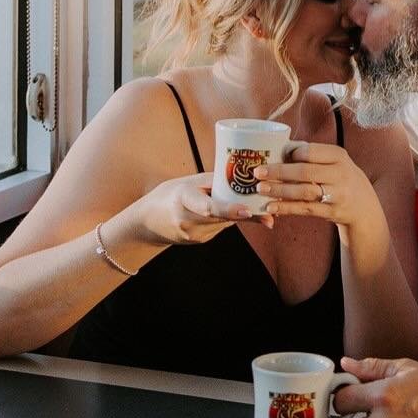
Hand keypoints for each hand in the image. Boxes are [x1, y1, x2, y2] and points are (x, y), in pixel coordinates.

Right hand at [132, 172, 265, 247]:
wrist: (147, 221)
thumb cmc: (169, 195)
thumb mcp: (188, 182)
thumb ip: (213, 181)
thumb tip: (243, 175)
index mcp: (183, 199)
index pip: (208, 207)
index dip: (229, 210)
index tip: (247, 210)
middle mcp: (187, 220)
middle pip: (222, 218)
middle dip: (247, 216)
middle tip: (270, 215)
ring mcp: (192, 235)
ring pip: (224, 223)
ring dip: (241, 217)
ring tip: (261, 211)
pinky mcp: (198, 241)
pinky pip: (220, 228)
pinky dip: (228, 220)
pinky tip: (234, 213)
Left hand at [254, 140, 384, 237]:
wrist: (363, 205)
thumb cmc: (339, 176)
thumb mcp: (333, 161)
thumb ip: (310, 153)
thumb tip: (280, 145)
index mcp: (338, 155)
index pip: (310, 151)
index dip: (290, 154)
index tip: (273, 156)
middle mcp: (340, 173)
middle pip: (305, 172)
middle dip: (278, 172)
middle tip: (257, 173)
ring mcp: (338, 194)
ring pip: (304, 192)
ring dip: (279, 191)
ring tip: (260, 189)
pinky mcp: (332, 212)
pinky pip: (305, 209)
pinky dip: (286, 208)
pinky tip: (271, 207)